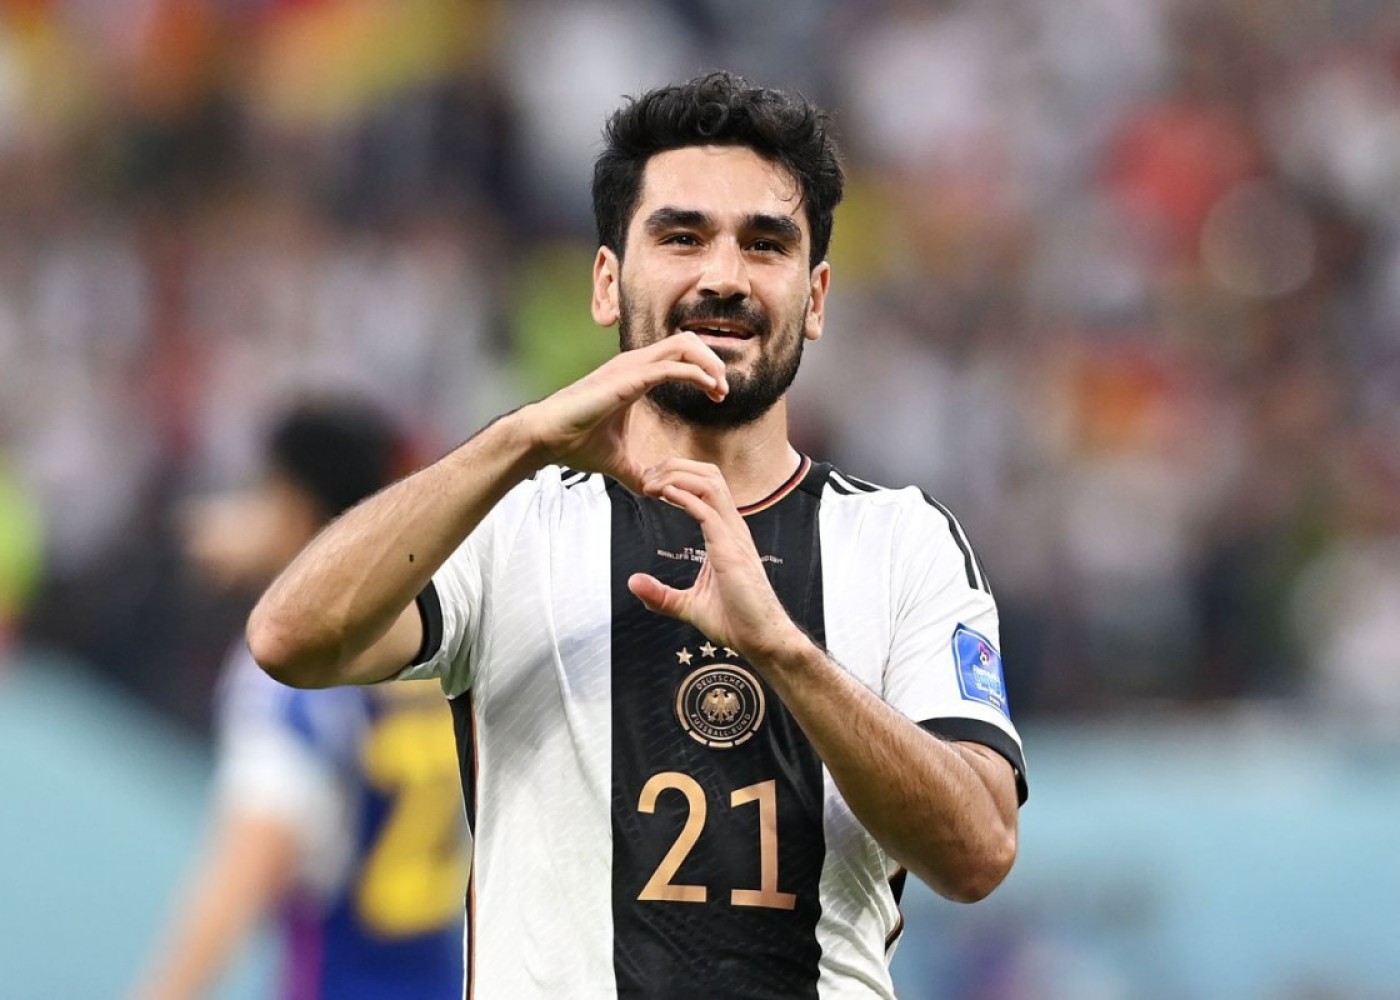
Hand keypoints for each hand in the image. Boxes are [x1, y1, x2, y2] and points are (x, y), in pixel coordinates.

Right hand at [521, 333, 727, 489]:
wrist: (547, 439)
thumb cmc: (575, 443)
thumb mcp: (618, 460)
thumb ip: (639, 472)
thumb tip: (653, 491)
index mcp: (633, 375)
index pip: (678, 356)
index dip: (704, 370)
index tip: (718, 396)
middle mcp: (633, 364)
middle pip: (686, 342)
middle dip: (712, 362)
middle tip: (723, 390)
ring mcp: (629, 368)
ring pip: (682, 345)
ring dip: (709, 363)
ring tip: (721, 388)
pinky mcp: (627, 379)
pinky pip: (670, 366)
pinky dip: (696, 373)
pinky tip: (709, 388)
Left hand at [627, 459, 806, 664]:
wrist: (761, 640)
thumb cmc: (735, 621)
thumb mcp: (687, 606)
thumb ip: (661, 594)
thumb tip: (633, 582)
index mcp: (725, 534)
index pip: (705, 488)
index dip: (677, 477)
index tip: (649, 483)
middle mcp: (733, 528)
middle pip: (708, 476)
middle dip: (675, 467)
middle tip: (645, 477)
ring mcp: (734, 537)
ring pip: (710, 485)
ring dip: (678, 477)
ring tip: (651, 483)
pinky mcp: (731, 552)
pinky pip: (709, 513)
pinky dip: (686, 498)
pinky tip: (666, 494)